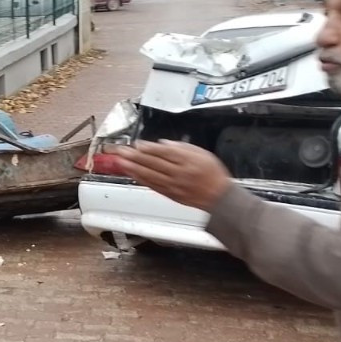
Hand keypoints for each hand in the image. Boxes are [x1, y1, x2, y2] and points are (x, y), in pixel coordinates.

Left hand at [108, 140, 232, 210]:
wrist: (219, 197)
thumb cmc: (212, 174)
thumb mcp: (202, 153)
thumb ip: (182, 147)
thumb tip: (163, 144)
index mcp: (187, 160)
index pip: (163, 152)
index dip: (148, 148)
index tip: (137, 144)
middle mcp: (179, 173)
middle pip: (153, 163)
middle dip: (135, 156)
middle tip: (122, 151)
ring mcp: (173, 185)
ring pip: (150, 175)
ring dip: (133, 168)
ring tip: (121, 162)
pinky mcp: (170, 194)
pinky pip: (152, 185)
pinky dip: (141, 179)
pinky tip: (132, 174)